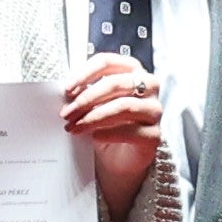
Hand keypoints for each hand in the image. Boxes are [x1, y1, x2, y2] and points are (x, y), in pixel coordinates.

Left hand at [61, 53, 165, 207]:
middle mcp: (149, 87)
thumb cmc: (107, 126)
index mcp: (133, 71)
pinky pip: (132, 131)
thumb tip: (68, 92)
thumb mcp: (94, 106)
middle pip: (116, 83)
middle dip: (87, 98)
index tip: (68, 88)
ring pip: (123, 106)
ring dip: (94, 116)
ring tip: (76, 126)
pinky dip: (109, 133)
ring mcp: (154, 111)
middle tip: (67, 112)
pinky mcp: (154, 135)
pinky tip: (95, 137)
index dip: (85, 73)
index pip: (108, 62)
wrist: (118, 159)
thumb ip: (85, 93)